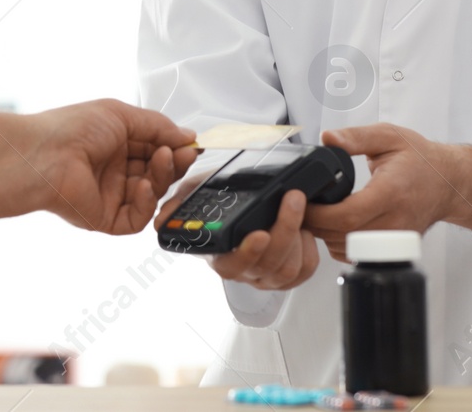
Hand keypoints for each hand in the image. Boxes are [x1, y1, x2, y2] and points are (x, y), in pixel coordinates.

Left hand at [24, 99, 198, 233]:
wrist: (45, 154)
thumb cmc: (72, 129)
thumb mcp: (122, 115)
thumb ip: (158, 126)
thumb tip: (187, 135)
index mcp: (115, 144)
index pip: (154, 149)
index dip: (173, 147)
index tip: (191, 143)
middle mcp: (113, 170)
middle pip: (157, 173)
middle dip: (173, 162)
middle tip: (184, 153)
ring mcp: (110, 195)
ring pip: (152, 194)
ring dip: (162, 177)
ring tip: (164, 159)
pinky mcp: (105, 218)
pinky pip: (137, 217)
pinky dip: (146, 203)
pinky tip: (143, 185)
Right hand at [155, 186, 318, 290]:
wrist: (248, 207)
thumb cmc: (223, 204)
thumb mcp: (198, 195)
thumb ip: (180, 205)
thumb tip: (162, 220)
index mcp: (221, 256)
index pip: (232, 266)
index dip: (248, 253)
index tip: (260, 234)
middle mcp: (245, 271)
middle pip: (269, 264)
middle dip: (285, 229)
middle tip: (292, 198)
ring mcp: (268, 275)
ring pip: (290, 268)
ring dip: (298, 235)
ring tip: (297, 207)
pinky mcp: (290, 275)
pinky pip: (306, 269)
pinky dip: (309, 248)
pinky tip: (304, 229)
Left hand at [304, 123, 471, 261]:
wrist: (448, 183)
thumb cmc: (420, 159)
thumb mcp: (389, 137)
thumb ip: (356, 137)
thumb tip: (328, 138)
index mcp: (391, 192)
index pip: (348, 215)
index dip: (319, 214)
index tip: (303, 202)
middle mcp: (395, 221)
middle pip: (344, 237)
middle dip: (316, 225)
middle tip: (301, 207)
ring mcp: (396, 239)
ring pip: (349, 250)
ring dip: (326, 236)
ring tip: (316, 214)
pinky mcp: (394, 248)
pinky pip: (359, 256)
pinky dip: (340, 245)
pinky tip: (334, 226)